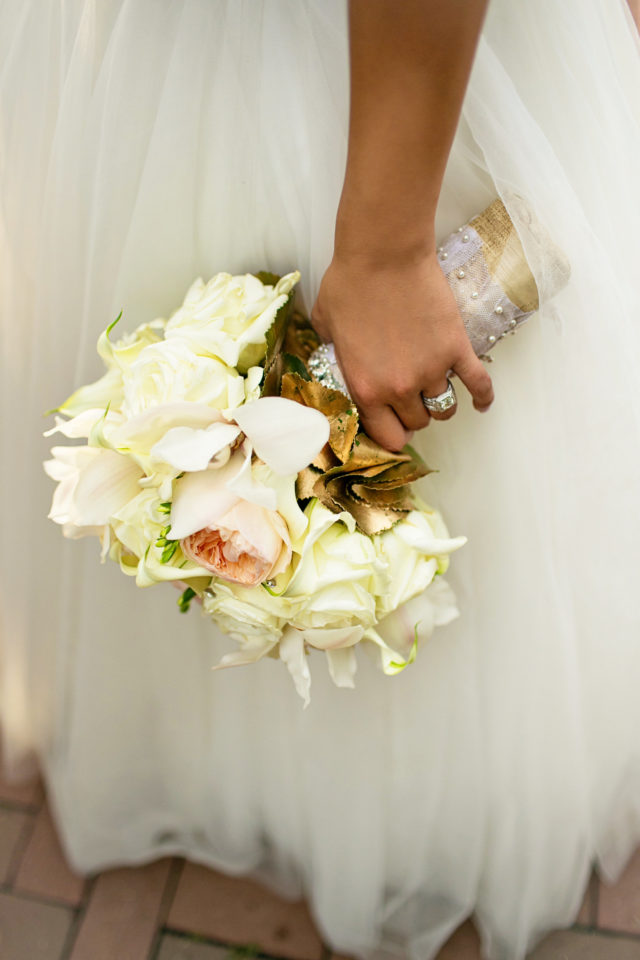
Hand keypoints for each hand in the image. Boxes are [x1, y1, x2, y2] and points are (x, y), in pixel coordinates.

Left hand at [311, 250, 493, 451]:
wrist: (383, 254)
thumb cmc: (348, 284)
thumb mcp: (325, 327)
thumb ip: (334, 352)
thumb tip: (339, 355)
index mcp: (366, 389)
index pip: (387, 436)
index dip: (391, 432)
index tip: (393, 425)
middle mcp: (400, 388)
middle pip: (418, 422)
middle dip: (414, 414)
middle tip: (412, 399)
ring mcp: (431, 370)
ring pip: (445, 408)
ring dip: (441, 403)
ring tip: (437, 391)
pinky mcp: (456, 349)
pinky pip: (479, 384)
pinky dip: (483, 396)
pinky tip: (482, 404)